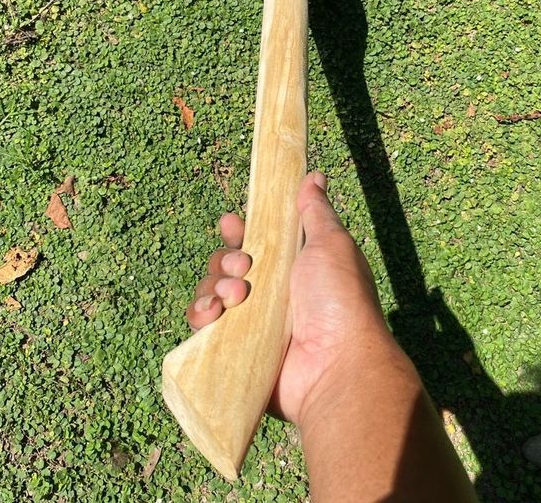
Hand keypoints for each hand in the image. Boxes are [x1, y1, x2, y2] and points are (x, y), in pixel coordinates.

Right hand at [187, 171, 391, 425]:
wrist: (336, 364)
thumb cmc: (339, 300)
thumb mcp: (331, 244)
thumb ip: (315, 211)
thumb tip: (314, 175)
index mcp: (290, 268)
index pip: (253, 243)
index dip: (238, 232)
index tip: (232, 223)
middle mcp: (269, 295)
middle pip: (227, 266)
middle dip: (227, 260)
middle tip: (245, 268)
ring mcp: (251, 324)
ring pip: (213, 293)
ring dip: (215, 287)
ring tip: (236, 296)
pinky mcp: (235, 350)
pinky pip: (204, 328)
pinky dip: (201, 316)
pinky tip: (213, 315)